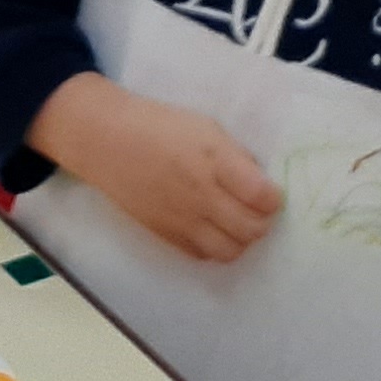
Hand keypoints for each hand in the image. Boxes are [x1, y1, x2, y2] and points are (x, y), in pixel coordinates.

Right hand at [34, 76, 280, 262]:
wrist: (107, 140)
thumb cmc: (159, 125)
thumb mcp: (206, 127)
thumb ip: (236, 156)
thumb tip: (261, 183)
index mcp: (214, 159)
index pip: (261, 196)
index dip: (274, 199)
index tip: (271, 192)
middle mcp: (200, 193)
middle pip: (251, 229)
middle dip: (263, 222)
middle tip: (257, 209)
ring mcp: (182, 218)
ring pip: (230, 250)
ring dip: (242, 239)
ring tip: (237, 222)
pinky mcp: (165, 233)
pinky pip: (203, 255)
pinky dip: (215, 247)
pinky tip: (212, 228)